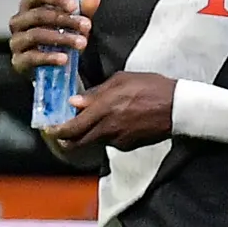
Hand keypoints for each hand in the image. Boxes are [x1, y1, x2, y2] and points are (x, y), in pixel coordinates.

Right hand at [8, 0, 101, 72]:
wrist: (53, 69)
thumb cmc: (60, 39)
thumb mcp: (74, 24)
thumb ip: (83, 10)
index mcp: (30, 6)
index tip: (74, 5)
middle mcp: (19, 21)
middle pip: (39, 15)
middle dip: (65, 20)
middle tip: (86, 26)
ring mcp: (16, 41)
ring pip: (36, 35)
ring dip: (62, 38)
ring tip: (81, 43)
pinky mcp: (18, 61)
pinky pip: (31, 57)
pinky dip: (49, 57)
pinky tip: (64, 58)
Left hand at [47, 71, 178, 153]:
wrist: (178, 107)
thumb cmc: (152, 87)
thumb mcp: (122, 80)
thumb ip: (96, 92)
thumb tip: (75, 102)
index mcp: (103, 109)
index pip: (71, 128)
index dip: (56, 131)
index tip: (49, 128)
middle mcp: (107, 128)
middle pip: (76, 142)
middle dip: (65, 139)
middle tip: (60, 133)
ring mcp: (117, 139)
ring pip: (93, 141)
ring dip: (87, 135)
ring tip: (92, 122)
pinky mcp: (127, 145)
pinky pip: (109, 141)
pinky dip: (106, 135)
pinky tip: (114, 123)